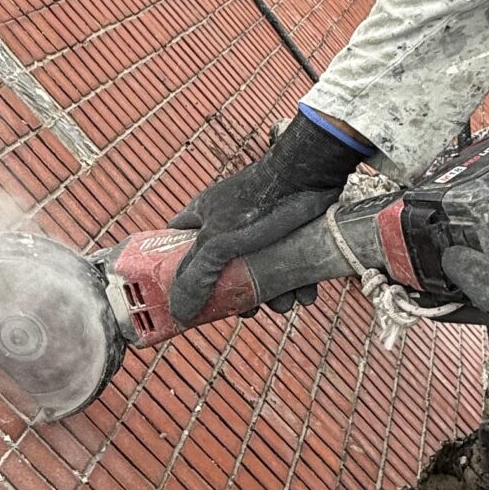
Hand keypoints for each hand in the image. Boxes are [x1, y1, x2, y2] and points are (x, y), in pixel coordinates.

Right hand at [168, 112, 363, 324]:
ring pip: (261, 270)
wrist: (311, 175)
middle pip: (224, 268)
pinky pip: (289, 264)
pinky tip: (305, 294)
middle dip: (238, 292)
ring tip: (285, 302)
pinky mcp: (291, 231)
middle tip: (248, 309)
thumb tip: (180, 313)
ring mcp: (261, 226)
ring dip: (274, 294)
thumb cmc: (258, 202)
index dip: (178, 272)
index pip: (177, 243)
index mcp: (203, 216)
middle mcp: (229, 221)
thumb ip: (195, 277)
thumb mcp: (217, 244)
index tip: (187, 297)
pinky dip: (297, 283)